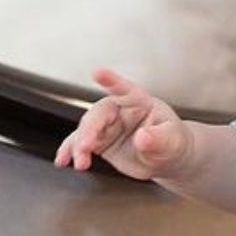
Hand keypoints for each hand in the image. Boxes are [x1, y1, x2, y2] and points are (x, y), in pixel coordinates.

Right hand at [52, 69, 192, 180]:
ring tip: (81, 162)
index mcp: (139, 102)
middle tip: (85, 147)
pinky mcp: (99, 140)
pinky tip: (63, 160)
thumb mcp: (171, 141)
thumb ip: (158, 138)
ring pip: (85, 130)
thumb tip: (144, 138)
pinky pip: (80, 143)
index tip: (98, 72)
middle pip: (98, 114)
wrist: (167, 158)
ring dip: (79, 145)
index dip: (111, 81)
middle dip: (89, 131)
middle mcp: (120, 111)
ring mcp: (108, 126)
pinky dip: (70, 151)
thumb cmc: (172, 142)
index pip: (125, 89)